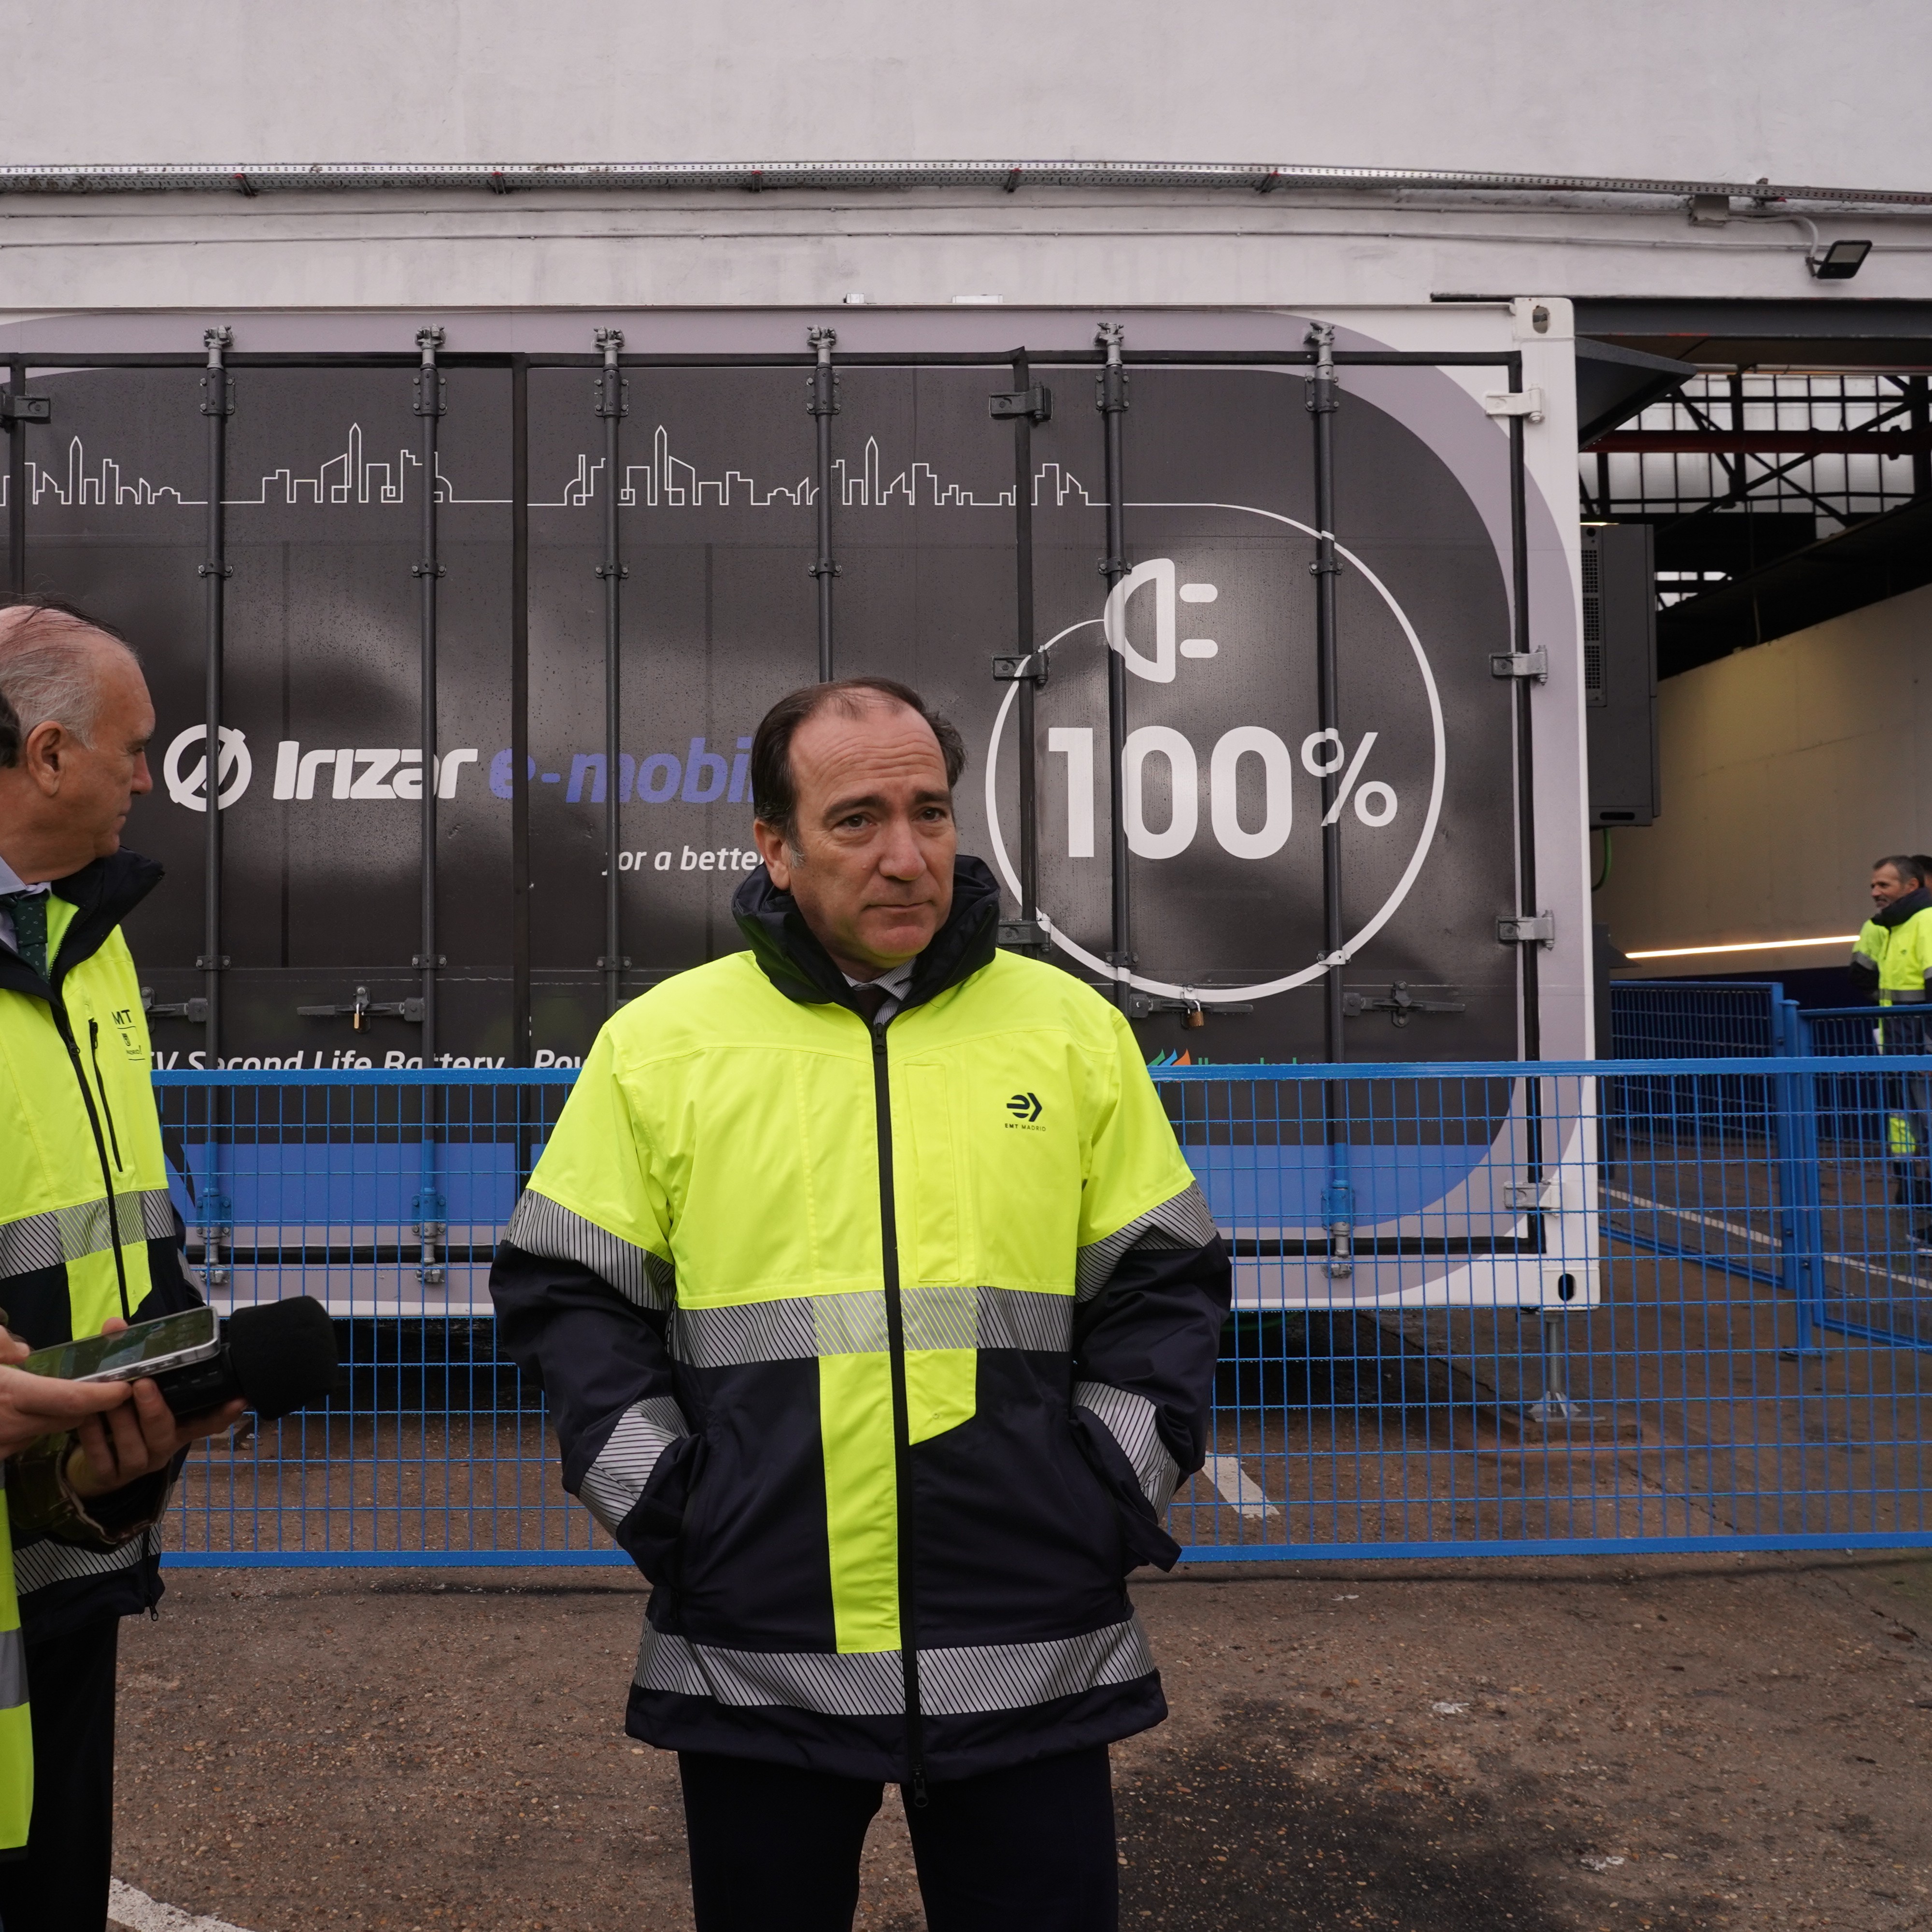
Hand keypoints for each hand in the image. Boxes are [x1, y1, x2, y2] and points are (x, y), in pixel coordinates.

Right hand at [0, 1339, 137, 1459]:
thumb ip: (2, 1345)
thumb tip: (24, 1352)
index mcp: (12, 1394)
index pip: (71, 1400)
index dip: (103, 1395)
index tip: (125, 1387)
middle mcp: (11, 1425)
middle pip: (67, 1417)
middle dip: (89, 1404)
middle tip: (103, 1385)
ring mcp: (2, 1445)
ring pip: (44, 1430)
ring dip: (58, 1416)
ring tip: (60, 1393)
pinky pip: (21, 1440)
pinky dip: (31, 1426)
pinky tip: (24, 1410)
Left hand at [62, 1318, 245, 1500]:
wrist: (96, 1464)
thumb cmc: (122, 1417)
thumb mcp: (131, 1390)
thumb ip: (127, 1357)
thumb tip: (115, 1323)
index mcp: (178, 1426)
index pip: (207, 1421)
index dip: (223, 1412)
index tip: (239, 1398)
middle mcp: (163, 1447)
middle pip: (166, 1432)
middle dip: (154, 1409)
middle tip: (142, 1384)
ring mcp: (138, 1465)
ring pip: (134, 1447)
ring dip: (119, 1422)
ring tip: (104, 1400)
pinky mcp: (110, 1478)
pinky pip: (104, 1460)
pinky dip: (94, 1439)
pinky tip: (85, 1419)